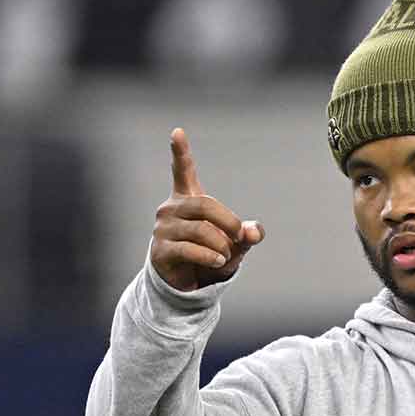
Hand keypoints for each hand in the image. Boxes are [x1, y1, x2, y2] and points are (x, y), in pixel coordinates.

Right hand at [150, 127, 264, 291]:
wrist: (189, 283)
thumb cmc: (212, 254)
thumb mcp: (236, 243)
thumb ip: (248, 234)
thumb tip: (253, 232)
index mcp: (188, 199)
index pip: (183, 171)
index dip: (180, 152)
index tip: (177, 132)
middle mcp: (172, 209)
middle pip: (205, 205)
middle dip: (228, 222)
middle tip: (240, 237)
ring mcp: (163, 229)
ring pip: (200, 230)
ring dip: (221, 245)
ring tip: (225, 256)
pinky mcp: (161, 251)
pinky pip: (190, 249)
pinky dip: (210, 256)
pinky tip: (217, 261)